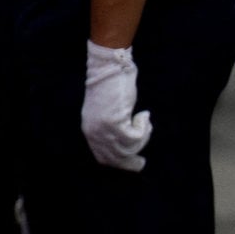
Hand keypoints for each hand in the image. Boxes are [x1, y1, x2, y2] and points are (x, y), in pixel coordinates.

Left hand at [81, 41, 150, 171]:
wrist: (110, 67)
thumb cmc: (112, 86)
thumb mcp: (107, 113)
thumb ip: (111, 130)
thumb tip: (127, 147)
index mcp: (89, 130)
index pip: (103, 158)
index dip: (119, 164)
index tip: (134, 165)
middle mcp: (93, 132)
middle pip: (116, 158)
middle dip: (131, 162)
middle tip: (142, 163)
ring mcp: (103, 128)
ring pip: (128, 148)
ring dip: (142, 138)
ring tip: (145, 122)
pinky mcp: (114, 123)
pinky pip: (135, 137)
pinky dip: (144, 128)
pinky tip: (144, 114)